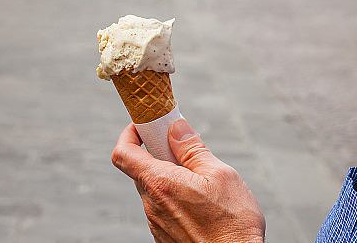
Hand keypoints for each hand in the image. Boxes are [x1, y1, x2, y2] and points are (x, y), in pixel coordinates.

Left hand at [112, 119, 265, 242]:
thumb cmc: (233, 223)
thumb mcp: (220, 175)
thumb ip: (193, 149)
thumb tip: (176, 128)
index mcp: (161, 184)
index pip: (124, 153)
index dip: (131, 133)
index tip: (146, 124)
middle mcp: (152, 206)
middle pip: (143, 169)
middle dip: (161, 154)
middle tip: (187, 149)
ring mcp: (158, 224)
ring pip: (157, 190)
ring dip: (173, 178)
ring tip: (204, 182)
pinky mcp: (166, 237)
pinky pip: (165, 208)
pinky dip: (178, 197)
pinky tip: (204, 203)